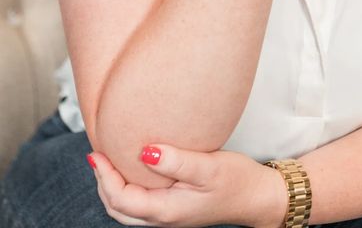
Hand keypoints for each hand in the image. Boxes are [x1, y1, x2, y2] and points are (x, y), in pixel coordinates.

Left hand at [87, 144, 287, 227]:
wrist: (258, 197)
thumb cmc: (237, 181)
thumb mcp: (209, 167)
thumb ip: (176, 161)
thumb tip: (144, 152)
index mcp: (167, 210)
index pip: (121, 199)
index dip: (104, 177)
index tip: (97, 152)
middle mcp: (164, 217)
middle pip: (119, 208)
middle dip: (102, 183)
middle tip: (97, 154)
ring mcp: (169, 214)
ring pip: (128, 208)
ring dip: (113, 186)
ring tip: (108, 160)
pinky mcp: (176, 207)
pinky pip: (141, 202)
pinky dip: (128, 187)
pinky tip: (134, 167)